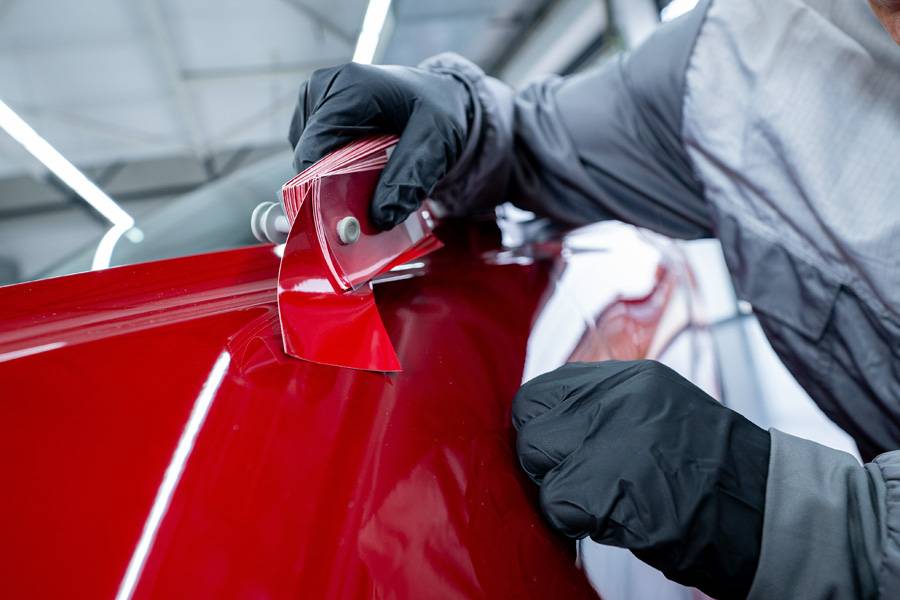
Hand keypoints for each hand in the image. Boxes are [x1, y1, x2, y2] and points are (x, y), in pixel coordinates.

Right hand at [288, 62, 473, 229]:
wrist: (441, 96)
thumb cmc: (439, 111)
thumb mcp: (436, 143)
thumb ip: (409, 178)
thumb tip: (379, 218)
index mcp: (348, 88)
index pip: (313, 151)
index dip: (321, 191)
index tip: (343, 225)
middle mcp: (323, 89)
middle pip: (308, 158)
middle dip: (331, 190)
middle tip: (367, 211)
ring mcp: (315, 102)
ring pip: (308, 161)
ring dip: (333, 182)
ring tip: (373, 182)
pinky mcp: (315, 116)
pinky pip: (314, 157)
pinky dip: (334, 173)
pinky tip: (363, 170)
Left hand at [513, 361, 770, 599]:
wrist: (766, 509)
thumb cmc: (715, 468)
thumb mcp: (660, 408)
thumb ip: (605, 406)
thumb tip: (552, 422)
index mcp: (627, 379)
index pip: (539, 393)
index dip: (539, 426)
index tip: (553, 449)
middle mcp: (616, 401)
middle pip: (530, 426)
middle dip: (542, 459)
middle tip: (573, 482)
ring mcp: (612, 441)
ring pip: (538, 464)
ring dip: (559, 492)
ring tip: (600, 502)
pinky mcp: (610, 489)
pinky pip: (557, 504)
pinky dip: (574, 521)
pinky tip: (611, 521)